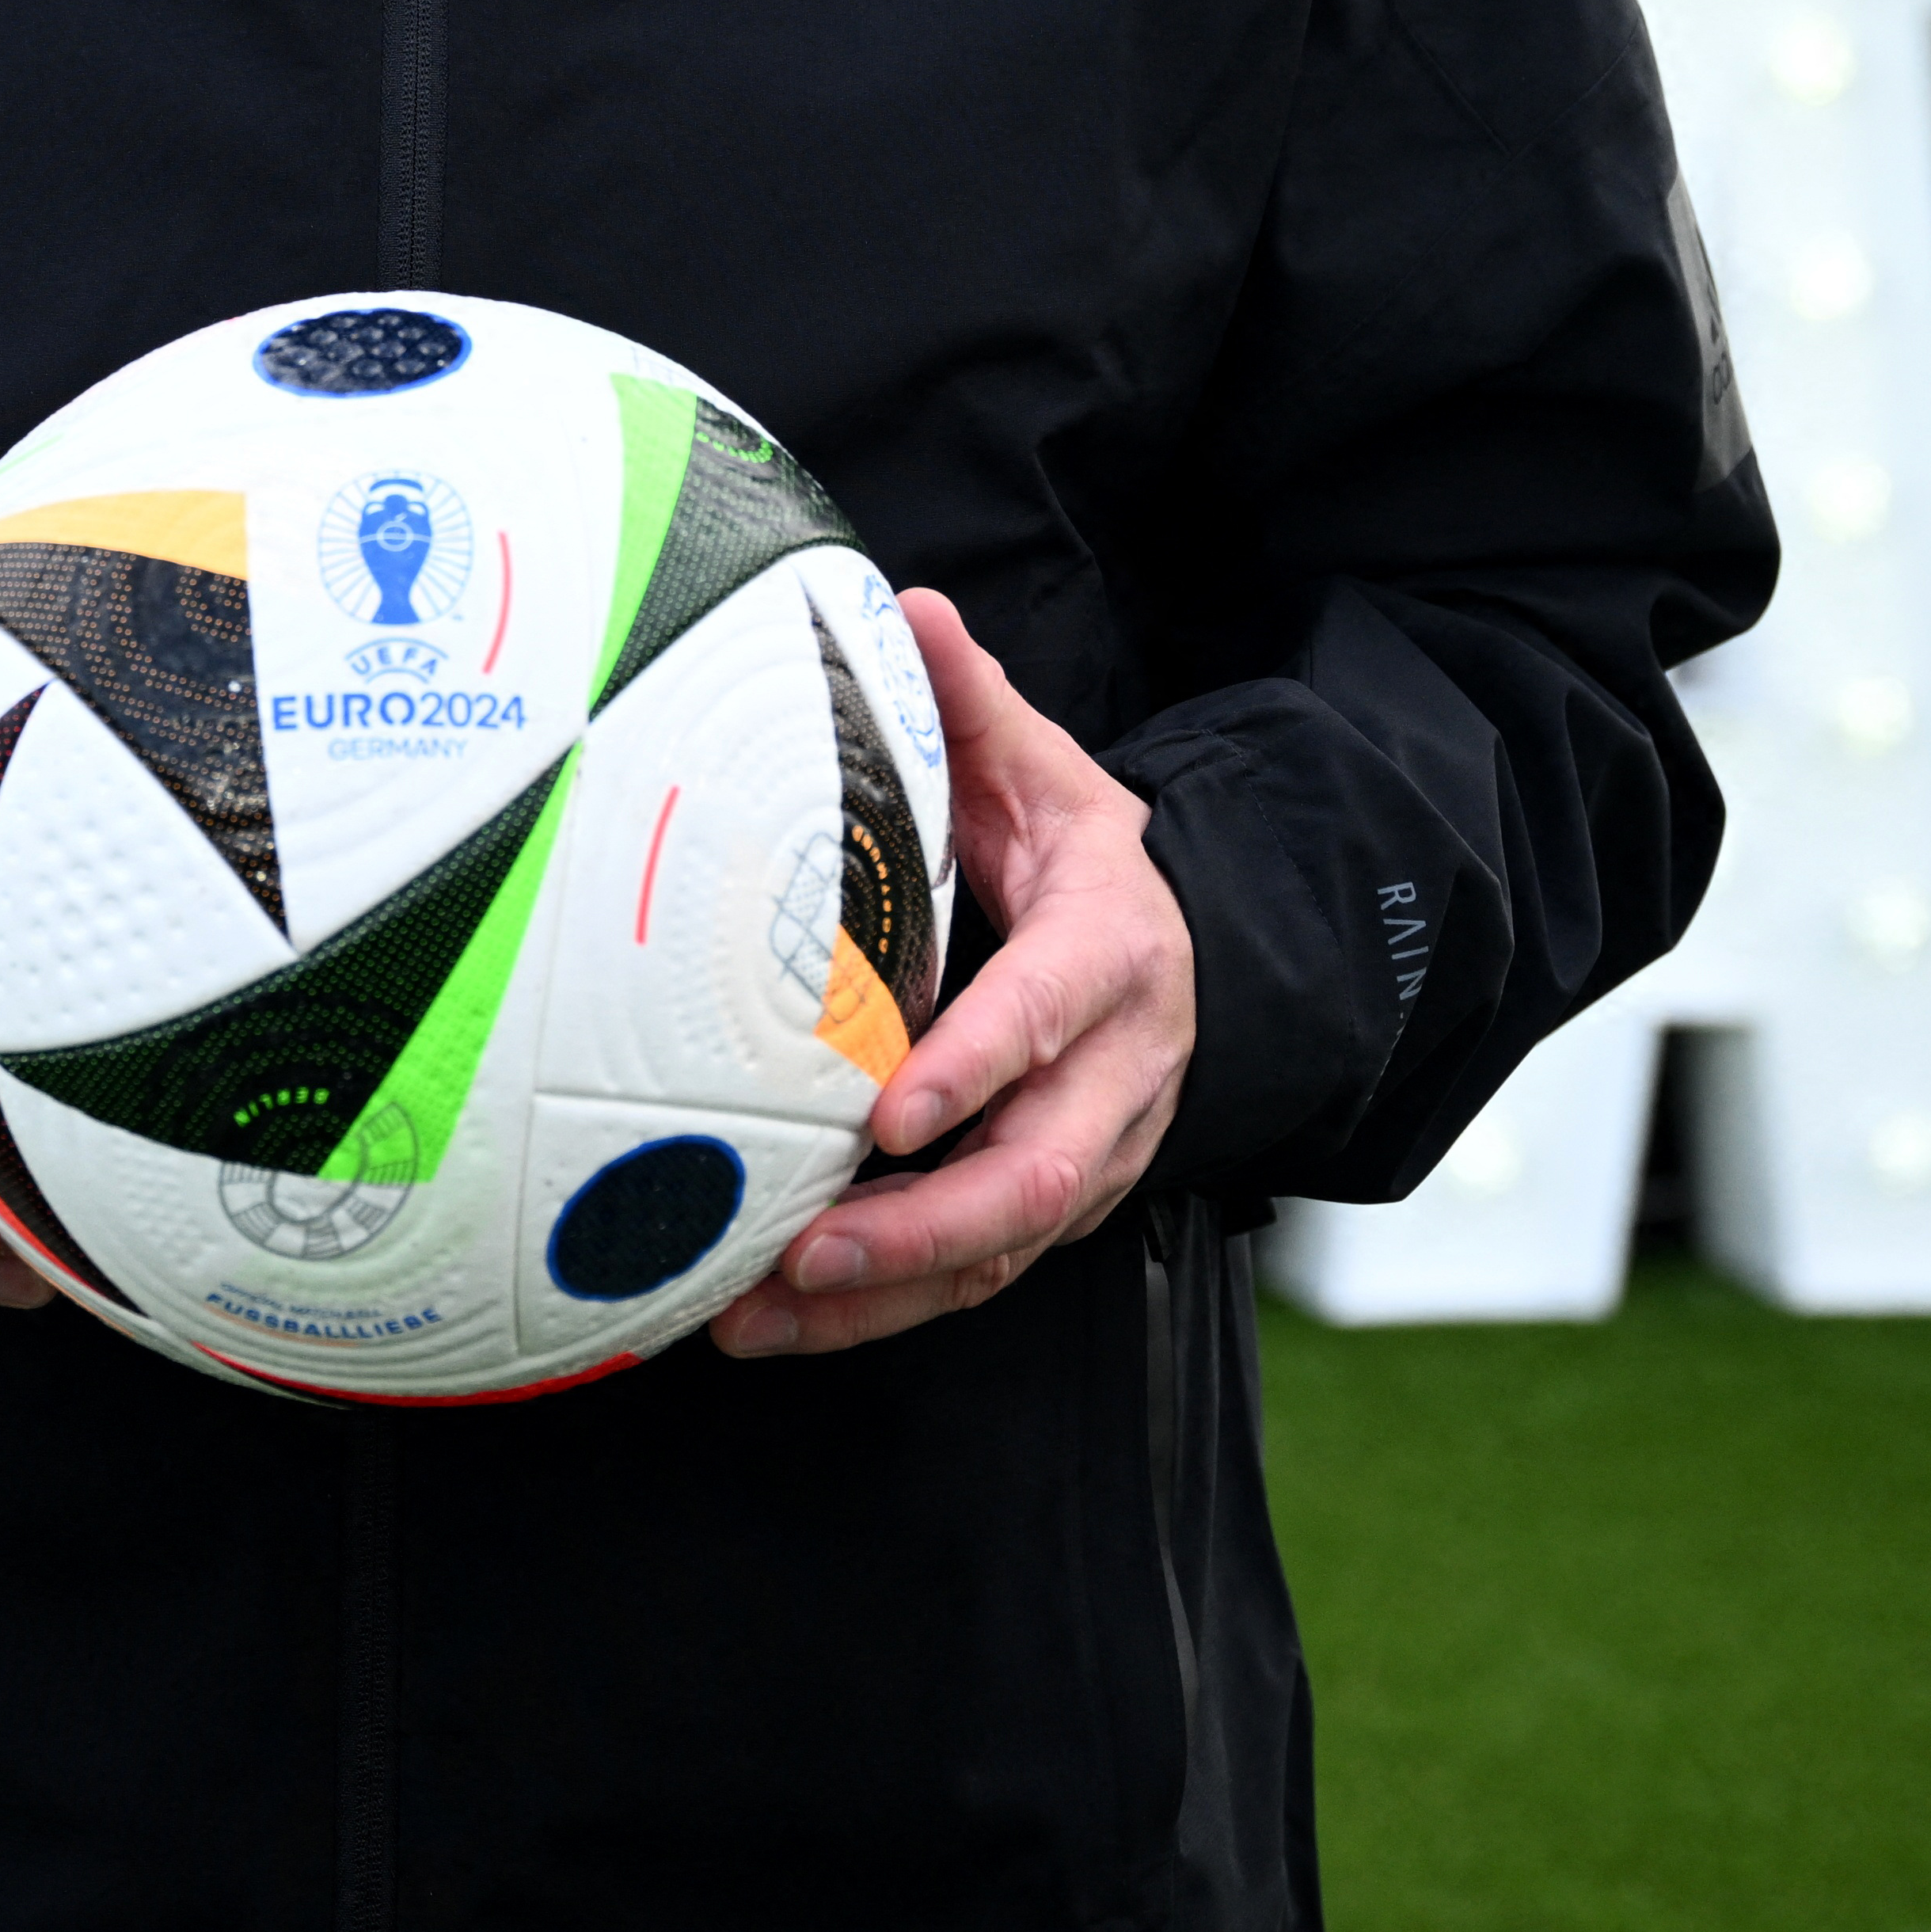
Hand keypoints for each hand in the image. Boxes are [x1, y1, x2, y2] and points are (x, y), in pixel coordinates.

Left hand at [711, 588, 1192, 1359]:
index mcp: (1114, 953)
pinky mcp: (1049, 1212)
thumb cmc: (1077, 859)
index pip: (1048, 1016)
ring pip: (1002, 1250)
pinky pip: (972, 1277)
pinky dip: (877, 1311)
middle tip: (809, 1249)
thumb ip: (974, 705)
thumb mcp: (1040, 771)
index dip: (978, 1067)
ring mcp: (1090, 1155)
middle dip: (923, 1225)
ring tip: (759, 1312)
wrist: (1171, 948)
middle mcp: (1118, 1074)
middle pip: (1041, 1177)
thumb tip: (914, 612)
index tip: (893, 1112)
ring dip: (882, 1293)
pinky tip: (774, 1320)